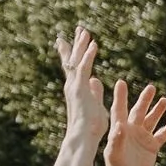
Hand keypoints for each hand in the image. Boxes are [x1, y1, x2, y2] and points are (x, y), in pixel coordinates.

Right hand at [57, 28, 105, 147]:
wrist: (83, 137)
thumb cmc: (90, 126)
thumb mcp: (95, 104)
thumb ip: (95, 91)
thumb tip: (96, 80)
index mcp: (76, 89)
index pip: (74, 67)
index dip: (72, 53)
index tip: (69, 40)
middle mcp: (73, 85)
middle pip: (73, 59)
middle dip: (76, 43)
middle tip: (79, 28)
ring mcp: (75, 86)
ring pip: (77, 60)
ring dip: (81, 45)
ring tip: (85, 31)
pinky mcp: (80, 89)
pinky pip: (84, 68)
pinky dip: (88, 56)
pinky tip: (93, 44)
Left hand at [104, 80, 165, 165]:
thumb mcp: (114, 153)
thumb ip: (117, 139)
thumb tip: (120, 124)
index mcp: (119, 129)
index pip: (119, 109)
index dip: (121, 96)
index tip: (121, 82)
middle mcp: (131, 131)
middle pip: (138, 111)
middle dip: (145, 99)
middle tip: (151, 88)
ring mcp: (142, 138)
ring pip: (152, 120)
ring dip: (158, 110)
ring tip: (164, 100)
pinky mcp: (152, 146)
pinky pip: (163, 134)